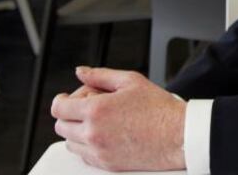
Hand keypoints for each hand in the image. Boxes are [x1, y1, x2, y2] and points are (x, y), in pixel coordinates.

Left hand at [51, 66, 186, 171]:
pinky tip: (105, 134)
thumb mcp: (130, 81)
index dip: (61, 100)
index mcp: (97, 110)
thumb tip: (81, 72)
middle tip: (87, 107)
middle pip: (61, 126)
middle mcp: (93, 133)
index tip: (66, 98)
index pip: (59, 108)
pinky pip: (84, 156)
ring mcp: (99, 151)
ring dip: (76, 131)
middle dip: (69, 114)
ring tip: (98, 122)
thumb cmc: (159, 109)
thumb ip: (100, 75)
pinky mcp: (107, 165)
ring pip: (69, 143)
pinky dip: (88, 145)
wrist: (178, 135)